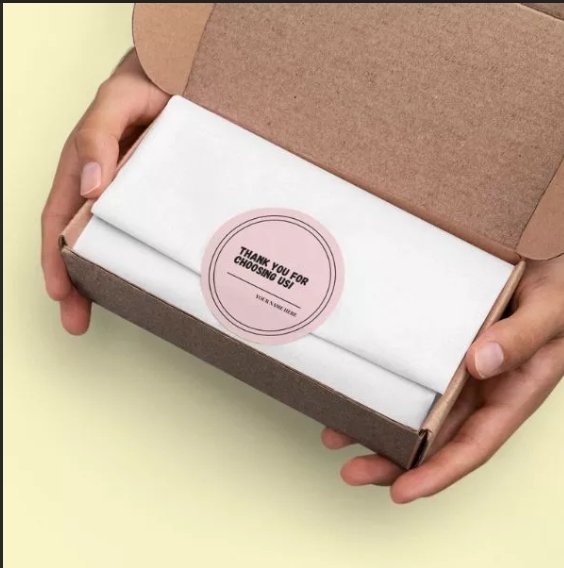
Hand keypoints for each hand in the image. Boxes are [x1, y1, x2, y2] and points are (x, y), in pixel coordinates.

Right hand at [41, 50, 168, 333]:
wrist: (181, 78)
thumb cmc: (141, 86)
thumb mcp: (114, 103)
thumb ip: (97, 137)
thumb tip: (90, 186)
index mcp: (82, 170)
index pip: (59, 222)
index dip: (54, 258)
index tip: (58, 292)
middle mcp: (104, 189)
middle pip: (81, 242)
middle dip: (76, 284)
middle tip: (77, 322)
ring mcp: (133, 196)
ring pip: (115, 242)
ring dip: (110, 278)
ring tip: (119, 312)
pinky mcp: (160, 197)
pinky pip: (148, 230)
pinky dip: (144, 255)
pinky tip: (152, 277)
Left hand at [322, 255, 563, 502]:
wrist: (549, 252)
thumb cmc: (559, 285)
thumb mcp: (550, 309)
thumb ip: (521, 337)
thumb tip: (480, 364)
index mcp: (513, 391)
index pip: (474, 444)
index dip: (439, 473)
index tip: (402, 491)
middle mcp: (482, 388)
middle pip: (437, 439)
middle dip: (394, 461)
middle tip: (351, 470)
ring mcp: (460, 369)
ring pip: (419, 411)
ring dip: (380, 428)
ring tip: (337, 436)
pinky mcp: (443, 347)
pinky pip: (413, 374)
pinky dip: (388, 387)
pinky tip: (357, 390)